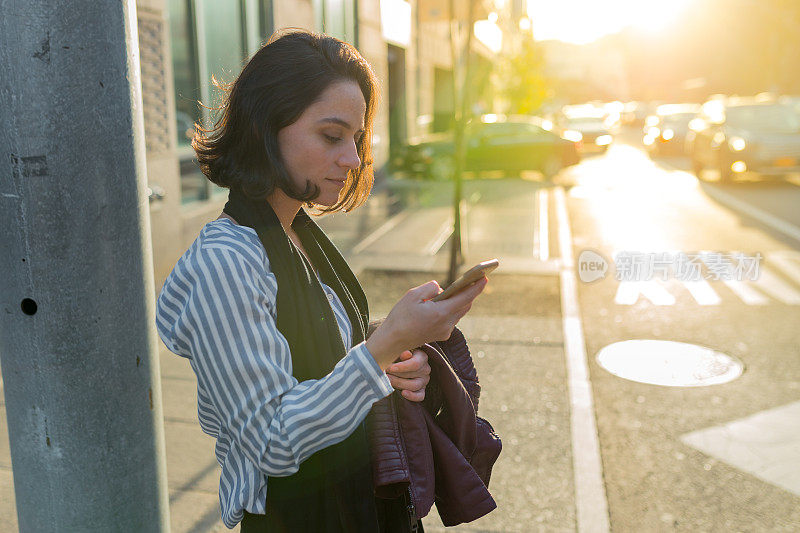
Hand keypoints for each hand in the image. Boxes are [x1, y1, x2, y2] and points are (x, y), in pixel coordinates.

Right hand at [366, 276, 487, 368]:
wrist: (393, 340)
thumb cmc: (400, 316)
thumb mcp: (413, 295)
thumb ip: (431, 288)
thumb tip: (442, 290)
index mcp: (441, 313)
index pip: (465, 298)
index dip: (476, 287)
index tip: (485, 277)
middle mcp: (447, 324)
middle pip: (465, 305)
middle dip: (470, 293)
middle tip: (475, 279)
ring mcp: (445, 331)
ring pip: (458, 312)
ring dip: (459, 301)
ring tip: (461, 288)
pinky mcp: (441, 335)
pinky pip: (451, 318)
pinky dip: (451, 309)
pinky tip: (446, 302)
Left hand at [386, 349, 429, 401]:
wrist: (400, 363)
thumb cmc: (399, 355)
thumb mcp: (400, 350)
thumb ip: (402, 352)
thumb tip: (407, 354)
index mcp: (422, 357)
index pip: (415, 364)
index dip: (402, 367)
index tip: (390, 368)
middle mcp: (425, 369)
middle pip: (411, 375)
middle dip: (396, 375)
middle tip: (384, 372)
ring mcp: (424, 381)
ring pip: (414, 386)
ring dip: (399, 384)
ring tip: (387, 380)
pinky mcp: (422, 390)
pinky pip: (420, 396)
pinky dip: (412, 396)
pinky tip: (403, 393)